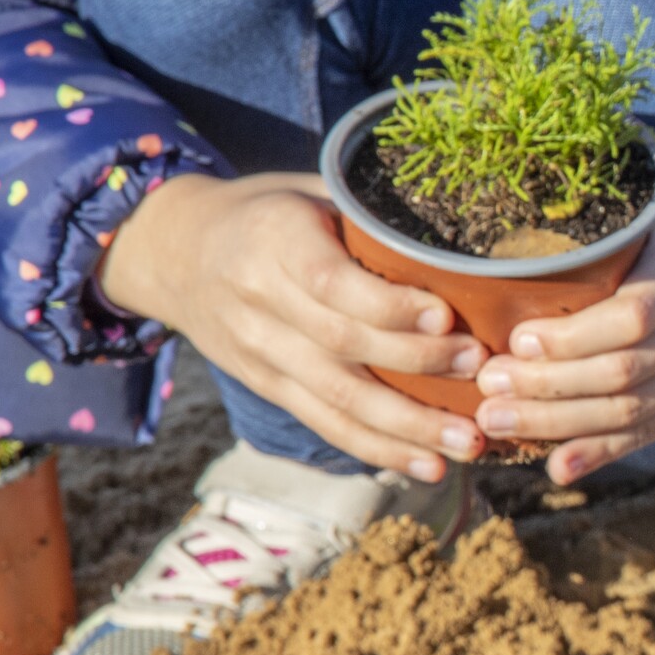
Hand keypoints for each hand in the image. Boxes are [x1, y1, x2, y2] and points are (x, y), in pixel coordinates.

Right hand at [101, 173, 485, 480]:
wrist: (172, 250)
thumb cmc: (268, 213)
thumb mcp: (309, 189)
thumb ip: (370, 214)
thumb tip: (462, 238)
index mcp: (275, 240)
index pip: (333, 283)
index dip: (390, 307)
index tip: (449, 318)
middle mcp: (259, 300)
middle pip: (342, 346)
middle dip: (419, 366)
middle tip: (482, 374)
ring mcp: (259, 350)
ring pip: (336, 398)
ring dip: (408, 427)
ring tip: (467, 443)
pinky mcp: (265, 385)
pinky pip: (323, 423)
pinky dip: (378, 448)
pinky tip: (426, 465)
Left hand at [470, 180, 654, 484]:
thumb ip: (605, 215)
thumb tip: (512, 210)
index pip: (635, 316)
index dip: (574, 337)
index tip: (519, 338)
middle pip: (626, 373)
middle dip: (549, 387)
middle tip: (488, 385)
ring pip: (633, 411)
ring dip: (560, 424)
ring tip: (496, 420)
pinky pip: (651, 432)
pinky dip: (602, 451)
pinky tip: (555, 465)